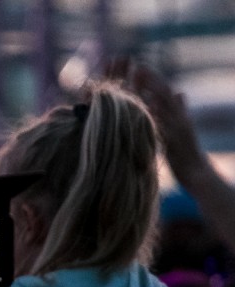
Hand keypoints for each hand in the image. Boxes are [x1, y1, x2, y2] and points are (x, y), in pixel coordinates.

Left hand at [104, 58, 207, 184]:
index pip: (165, 91)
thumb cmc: (186, 151)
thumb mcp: (184, 127)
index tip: (139, 65)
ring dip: (150, 92)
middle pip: (164, 94)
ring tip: (138, 80)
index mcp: (179, 114)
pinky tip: (146, 106)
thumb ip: (181, 109)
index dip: (153, 78)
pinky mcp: (173, 142)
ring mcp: (177, 129)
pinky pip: (163, 126)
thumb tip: (179, 92)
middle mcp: (179, 118)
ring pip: (163, 106)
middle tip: (137, 65)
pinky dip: (155, 115)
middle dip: (151, 79)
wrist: (198, 173)